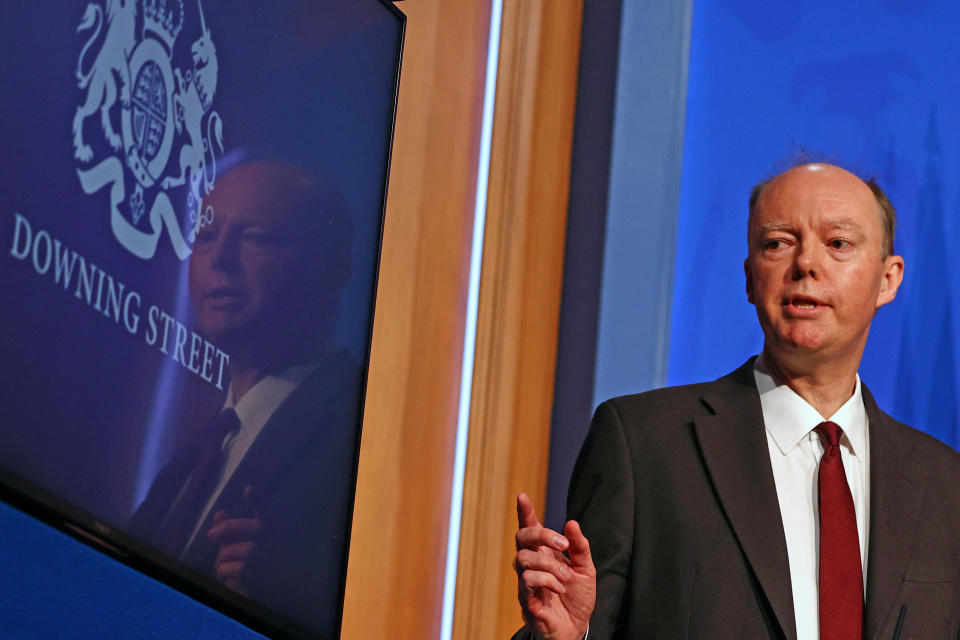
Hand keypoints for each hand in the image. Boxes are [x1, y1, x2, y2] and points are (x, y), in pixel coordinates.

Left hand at [207, 485, 261, 596]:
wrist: (284, 588)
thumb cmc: (263, 562)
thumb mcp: (251, 543)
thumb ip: (233, 529)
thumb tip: (218, 513)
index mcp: (270, 529)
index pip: (263, 511)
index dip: (256, 500)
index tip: (249, 488)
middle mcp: (268, 542)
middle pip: (228, 540)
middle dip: (221, 552)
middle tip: (222, 557)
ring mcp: (261, 560)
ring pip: (223, 560)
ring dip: (223, 567)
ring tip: (234, 571)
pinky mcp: (254, 578)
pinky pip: (226, 575)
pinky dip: (227, 580)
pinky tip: (239, 582)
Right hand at [515, 493, 595, 639]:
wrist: (576, 628)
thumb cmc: (577, 597)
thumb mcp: (586, 569)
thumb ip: (579, 547)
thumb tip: (571, 523)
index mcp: (544, 553)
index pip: (529, 528)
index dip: (525, 512)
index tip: (522, 496)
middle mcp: (531, 564)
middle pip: (521, 537)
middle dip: (542, 535)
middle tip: (563, 545)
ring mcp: (526, 581)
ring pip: (523, 559)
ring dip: (549, 564)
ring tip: (566, 578)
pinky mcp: (526, 599)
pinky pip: (528, 581)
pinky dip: (547, 581)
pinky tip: (560, 588)